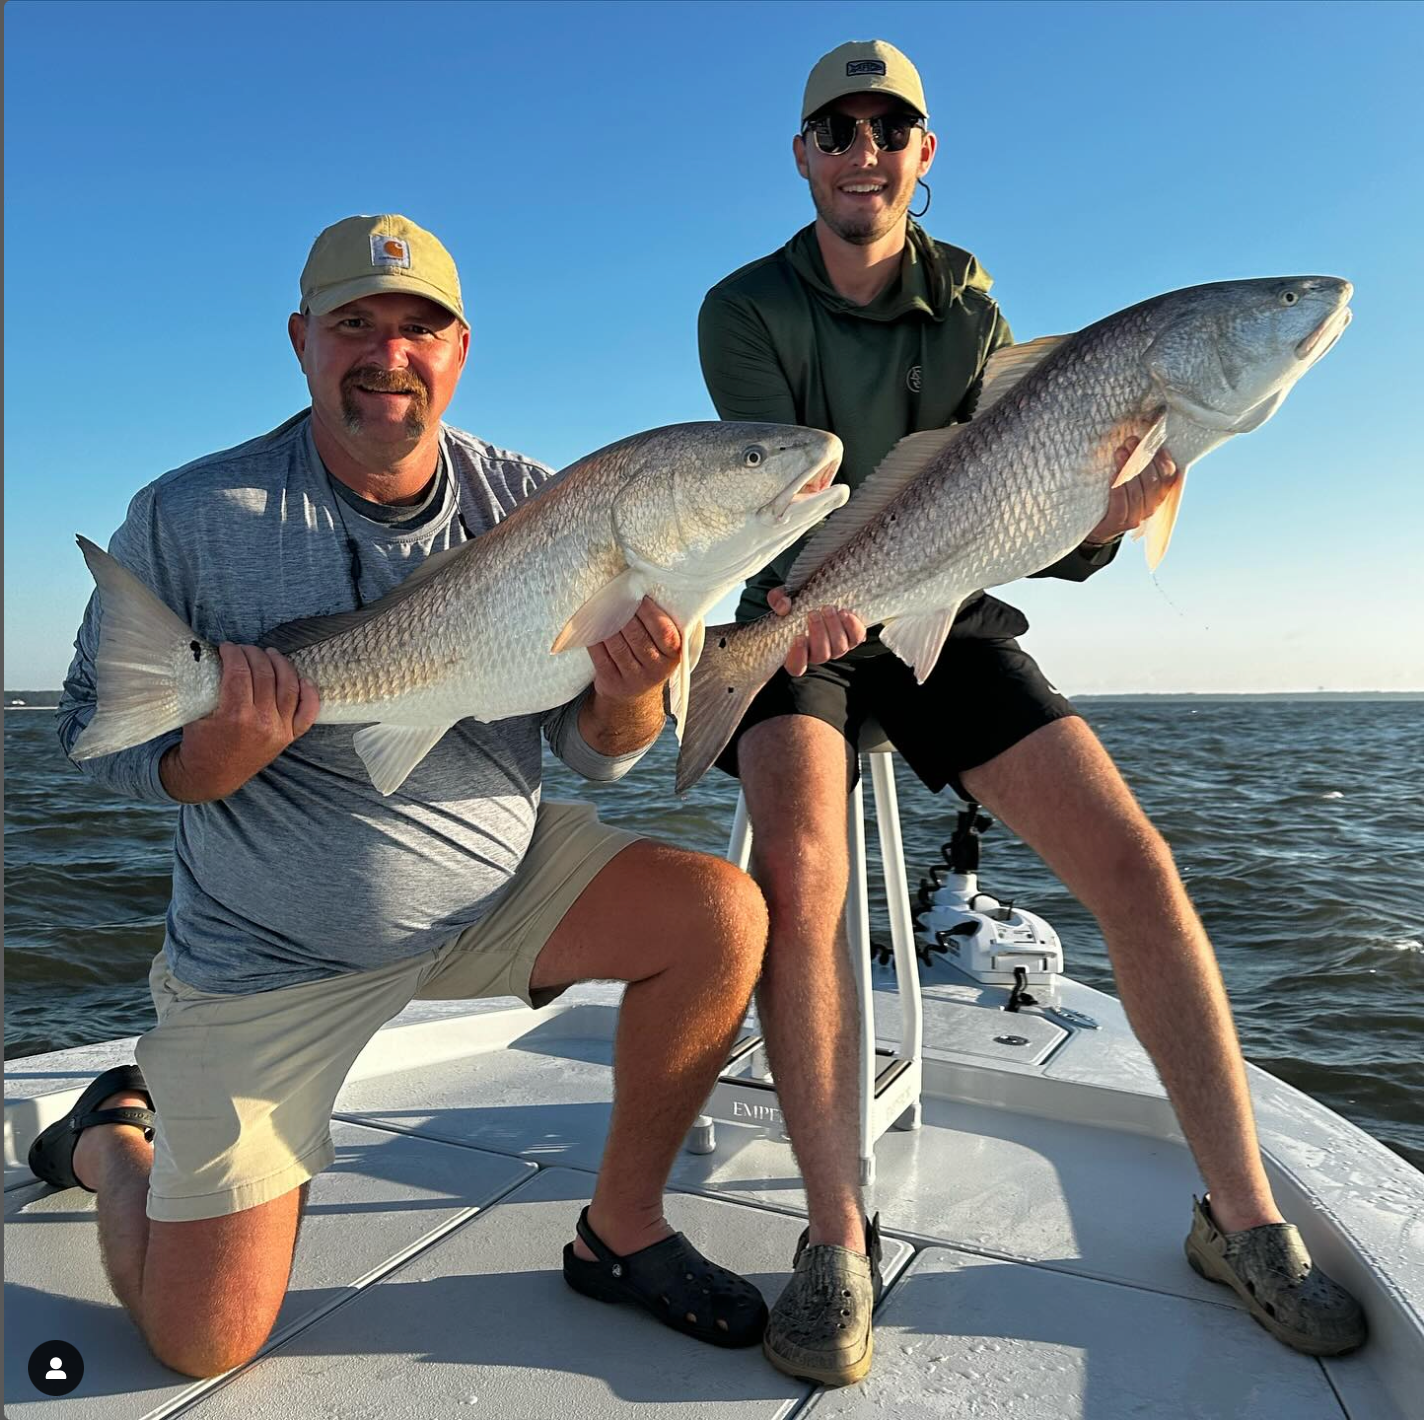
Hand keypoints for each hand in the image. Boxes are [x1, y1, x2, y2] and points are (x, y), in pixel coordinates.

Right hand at [161, 643, 318, 801]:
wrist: (212, 776)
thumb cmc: (200, 744)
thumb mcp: (197, 715)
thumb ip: (209, 689)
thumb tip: (219, 659)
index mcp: (235, 716)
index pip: (239, 672)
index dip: (233, 653)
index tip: (227, 647)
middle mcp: (262, 722)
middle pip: (264, 675)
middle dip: (253, 654)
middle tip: (244, 649)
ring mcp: (279, 730)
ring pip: (288, 687)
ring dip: (280, 664)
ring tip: (270, 653)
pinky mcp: (289, 737)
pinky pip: (307, 713)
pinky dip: (309, 694)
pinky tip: (302, 679)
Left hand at [588, 597, 681, 701]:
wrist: (634, 693)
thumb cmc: (649, 656)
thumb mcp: (664, 645)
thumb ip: (661, 623)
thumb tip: (643, 589)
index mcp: (673, 655)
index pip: (663, 630)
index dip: (649, 611)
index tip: (638, 595)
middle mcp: (657, 669)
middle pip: (637, 636)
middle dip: (624, 613)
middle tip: (616, 596)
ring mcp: (635, 679)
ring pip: (617, 646)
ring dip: (607, 624)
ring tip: (602, 608)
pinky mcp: (614, 683)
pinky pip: (601, 657)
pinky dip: (595, 639)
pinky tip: (592, 627)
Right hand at [768, 586, 866, 676]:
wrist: (820, 593)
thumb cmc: (797, 601)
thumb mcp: (782, 597)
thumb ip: (777, 600)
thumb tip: (783, 606)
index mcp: (798, 651)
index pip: (796, 667)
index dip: (798, 657)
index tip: (798, 637)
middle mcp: (818, 653)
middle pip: (821, 656)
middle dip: (818, 634)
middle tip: (813, 613)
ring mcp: (836, 647)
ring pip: (839, 648)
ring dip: (834, 628)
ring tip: (828, 609)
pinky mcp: (852, 637)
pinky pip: (856, 638)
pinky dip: (852, 626)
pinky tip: (844, 613)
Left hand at [1084, 438, 1178, 544]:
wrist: (1099, 525)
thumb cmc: (1116, 496)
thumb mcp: (1131, 480)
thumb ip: (1139, 465)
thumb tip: (1139, 439)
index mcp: (1159, 495)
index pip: (1169, 476)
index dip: (1162, 458)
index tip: (1151, 441)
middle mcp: (1151, 507)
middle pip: (1153, 481)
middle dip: (1142, 458)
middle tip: (1131, 441)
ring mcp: (1137, 517)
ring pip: (1137, 492)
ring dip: (1128, 469)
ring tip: (1120, 452)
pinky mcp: (1120, 522)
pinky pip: (1121, 504)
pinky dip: (1118, 488)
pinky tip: (1112, 475)